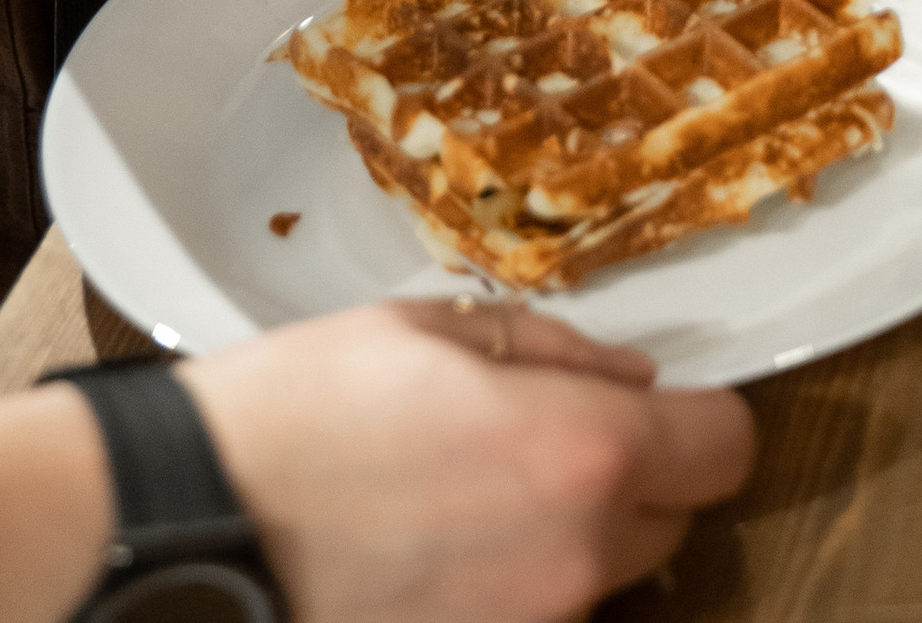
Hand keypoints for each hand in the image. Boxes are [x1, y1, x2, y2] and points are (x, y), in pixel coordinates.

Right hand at [0, 305, 753, 622]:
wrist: (196, 524)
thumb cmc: (303, 410)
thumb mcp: (429, 327)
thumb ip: (550, 350)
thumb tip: (629, 375)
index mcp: (582, 452)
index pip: (724, 447)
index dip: (703, 416)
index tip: (666, 400)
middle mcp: (577, 558)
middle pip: (670, 518)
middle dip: (632, 473)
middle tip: (543, 433)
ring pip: (602, 575)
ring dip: (570, 534)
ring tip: (470, 491)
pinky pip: (536, 614)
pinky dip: (512, 582)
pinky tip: (437, 546)